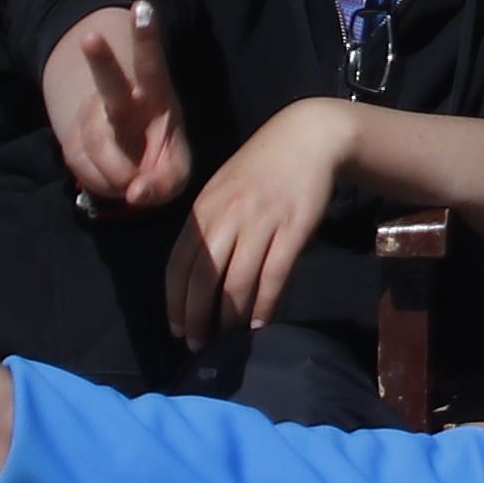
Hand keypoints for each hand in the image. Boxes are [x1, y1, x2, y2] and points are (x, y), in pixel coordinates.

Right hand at [40, 0, 194, 211]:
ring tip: (131, 182)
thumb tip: (134, 191)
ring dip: (115, 172)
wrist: (131, 168)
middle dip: (100, 58)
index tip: (143, 6)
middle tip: (90, 36)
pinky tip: (115, 184)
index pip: (151, 61)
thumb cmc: (161, 157)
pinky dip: (102, 185)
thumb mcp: (176, 171)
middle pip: (109, 80)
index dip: (146, 36)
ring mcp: (93, 118)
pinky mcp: (73, 141)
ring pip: (95, 141)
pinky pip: (82, 167)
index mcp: (154, 94)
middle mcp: (121, 99)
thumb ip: (165, 183)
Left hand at [171, 97, 356, 344]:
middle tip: (199, 345)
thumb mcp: (221, 189)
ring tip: (227, 339)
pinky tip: (258, 323)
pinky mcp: (292, 229)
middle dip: (197, 318)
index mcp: (204, 210)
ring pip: (237, 282)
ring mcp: (260, 222)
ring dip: (229, 317)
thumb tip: (194, 276)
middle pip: (203, 279)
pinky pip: (273, 275)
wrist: (308, 137)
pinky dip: (264, 304)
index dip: (175, 303)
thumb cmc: (261, 166)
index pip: (178, 265)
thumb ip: (207, 226)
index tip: (177, 330)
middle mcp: (227, 217)